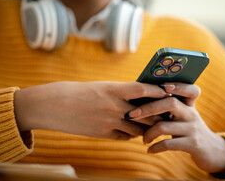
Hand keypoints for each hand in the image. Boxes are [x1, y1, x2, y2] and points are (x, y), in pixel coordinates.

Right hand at [14, 81, 166, 139]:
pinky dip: (131, 135)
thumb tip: (141, 96)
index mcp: (114, 89)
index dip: (157, 91)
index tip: (168, 91)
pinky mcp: (103, 133)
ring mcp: (109, 121)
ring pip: (138, 129)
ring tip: (154, 126)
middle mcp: (114, 106)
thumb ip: (122, 92)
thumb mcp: (102, 87)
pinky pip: (125, 137)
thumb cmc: (80, 92)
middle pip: (146, 113)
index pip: (143, 89)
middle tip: (169, 114)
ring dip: (146, 128)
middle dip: (158, 114)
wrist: (55, 105)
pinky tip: (133, 132)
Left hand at [125, 83, 224, 174]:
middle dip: (147, 108)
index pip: (189, 89)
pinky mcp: (192, 144)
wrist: (211, 151)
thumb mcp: (185, 116)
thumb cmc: (189, 130)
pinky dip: (155, 147)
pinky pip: (168, 144)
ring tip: (143, 139)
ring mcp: (193, 129)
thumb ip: (170, 108)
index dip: (177, 85)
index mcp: (190, 104)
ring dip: (147, 133)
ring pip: (164, 126)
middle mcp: (192, 114)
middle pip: (170, 103)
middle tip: (131, 114)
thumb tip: (141, 100)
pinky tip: (149, 150)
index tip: (161, 86)